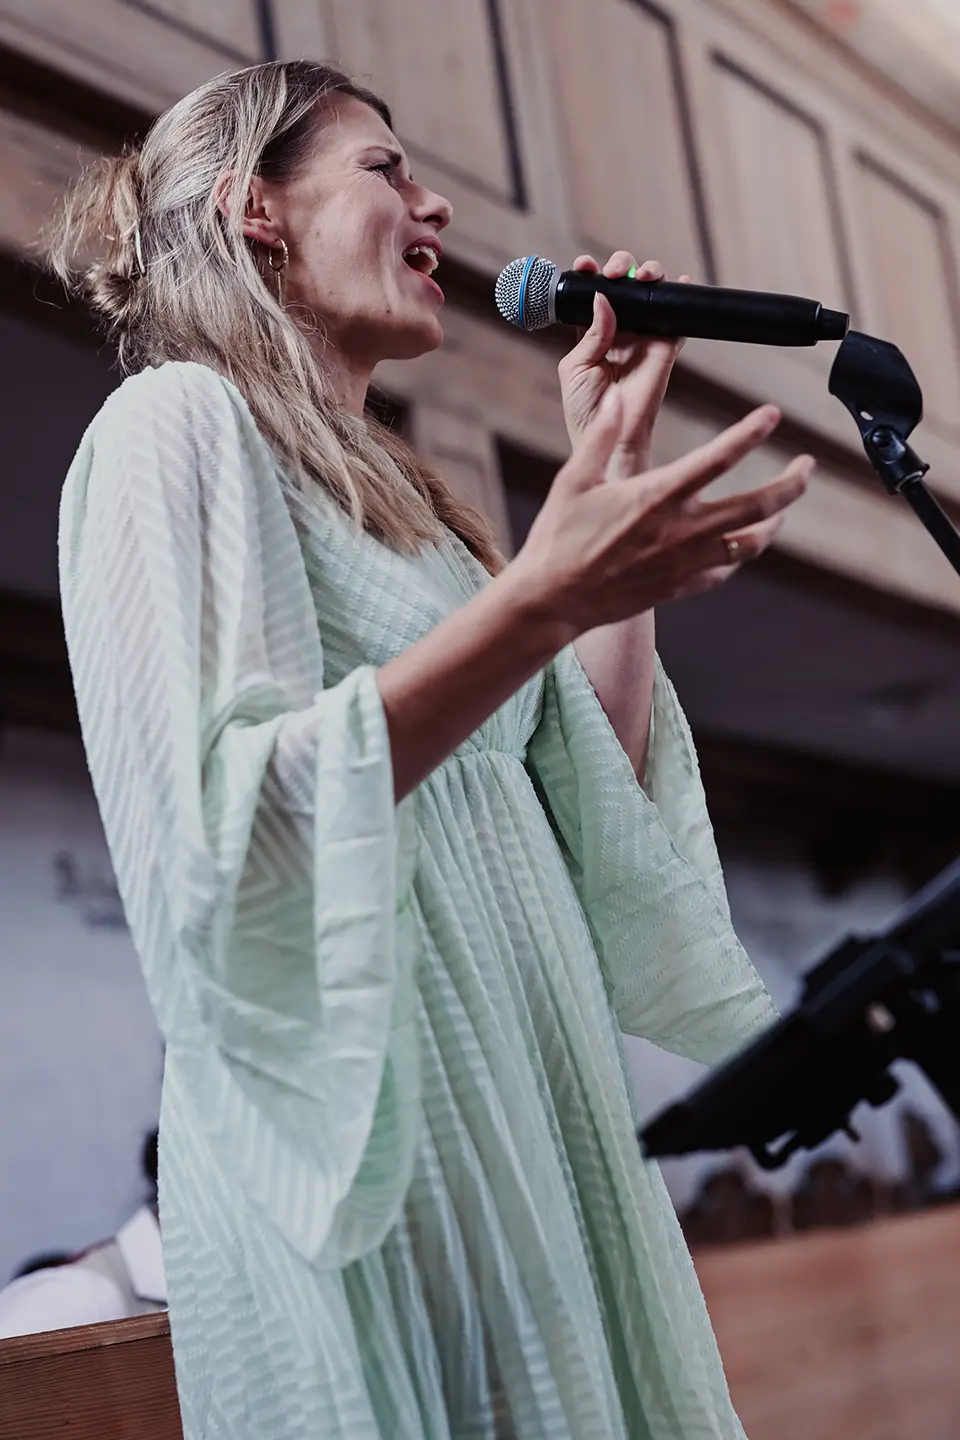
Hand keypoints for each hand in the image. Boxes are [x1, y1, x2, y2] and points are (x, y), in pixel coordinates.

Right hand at [514, 389, 811, 637]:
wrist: (553, 600)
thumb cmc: (558, 538)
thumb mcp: (574, 479)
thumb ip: (602, 436)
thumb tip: (619, 397)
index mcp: (657, 496)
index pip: (719, 457)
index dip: (752, 432)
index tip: (773, 414)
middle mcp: (682, 530)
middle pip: (759, 505)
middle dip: (793, 484)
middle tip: (808, 467)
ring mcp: (686, 563)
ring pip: (752, 543)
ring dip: (775, 522)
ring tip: (783, 510)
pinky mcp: (680, 587)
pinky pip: (726, 571)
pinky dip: (740, 554)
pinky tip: (741, 543)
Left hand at [557, 252, 687, 479]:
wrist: (610, 437)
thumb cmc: (585, 410)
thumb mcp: (576, 367)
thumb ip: (590, 333)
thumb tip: (604, 298)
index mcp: (593, 334)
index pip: (594, 295)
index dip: (590, 275)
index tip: (584, 267)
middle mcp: (620, 330)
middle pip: (624, 286)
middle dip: (620, 268)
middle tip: (614, 273)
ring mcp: (644, 336)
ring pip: (650, 293)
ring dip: (648, 274)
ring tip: (640, 275)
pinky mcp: (666, 347)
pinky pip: (678, 318)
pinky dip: (681, 295)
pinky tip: (681, 281)